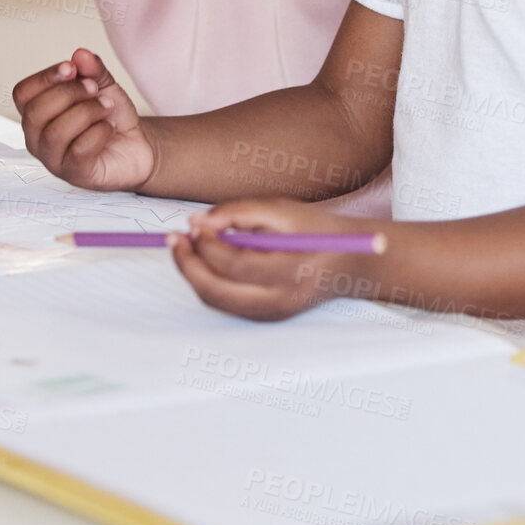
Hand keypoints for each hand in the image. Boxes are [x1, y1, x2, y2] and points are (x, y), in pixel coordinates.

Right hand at [12, 47, 153, 190]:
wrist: (136, 146)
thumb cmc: (111, 118)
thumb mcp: (103, 86)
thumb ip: (92, 70)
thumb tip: (81, 54)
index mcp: (38, 113)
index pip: (22, 93)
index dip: (45, 77)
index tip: (71, 67)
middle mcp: (38, 138)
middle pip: (35, 112)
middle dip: (69, 93)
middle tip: (95, 88)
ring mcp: (54, 159)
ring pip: (56, 132)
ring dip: (87, 112)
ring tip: (106, 107)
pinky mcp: (75, 174)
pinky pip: (79, 150)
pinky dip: (99, 132)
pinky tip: (109, 128)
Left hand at [170, 196, 376, 320]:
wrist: (350, 260)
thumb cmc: (316, 228)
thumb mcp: (283, 209)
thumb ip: (240, 211)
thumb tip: (197, 221)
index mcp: (289, 271)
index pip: (235, 264)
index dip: (207, 244)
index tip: (194, 223)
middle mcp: (278, 300)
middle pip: (217, 292)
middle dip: (188, 265)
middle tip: (174, 239)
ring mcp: (271, 313)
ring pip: (216, 301)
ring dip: (194, 273)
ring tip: (185, 246)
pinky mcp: (265, 316)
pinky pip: (226, 303)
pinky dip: (209, 281)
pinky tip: (205, 259)